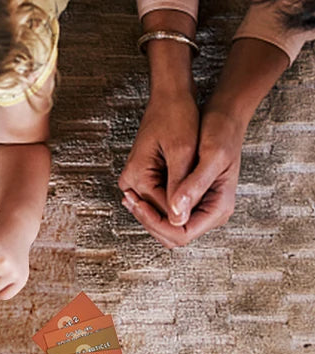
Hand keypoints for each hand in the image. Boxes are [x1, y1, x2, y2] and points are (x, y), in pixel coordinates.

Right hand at [118, 87, 199, 237]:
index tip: (210, 211)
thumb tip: (179, 220)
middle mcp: (130, 183)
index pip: (163, 217)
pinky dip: (180, 199)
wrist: (170, 96)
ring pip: (161, 211)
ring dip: (183, 209)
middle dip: (184, 217)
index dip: (188, 219)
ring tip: (205, 196)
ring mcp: (135, 181)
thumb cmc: (176, 116)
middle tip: (210, 205)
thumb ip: (181, 187)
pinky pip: (161, 199)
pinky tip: (196, 190)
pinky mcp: (144, 177)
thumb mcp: (183, 152)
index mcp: (137, 178)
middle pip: (158, 218)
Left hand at [122, 106, 244, 246]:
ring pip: (167, 225)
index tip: (138, 203)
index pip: (182, 233)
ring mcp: (200, 206)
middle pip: (173, 235)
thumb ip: (193, 186)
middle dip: (149, 220)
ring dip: (147, 213)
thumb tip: (175, 214)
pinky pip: (166, 211)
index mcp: (219, 207)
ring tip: (129, 195)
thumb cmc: (221, 132)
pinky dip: (150, 205)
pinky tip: (137, 192)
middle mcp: (210, 212)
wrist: (224, 118)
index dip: (156, 222)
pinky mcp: (190, 197)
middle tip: (129, 199)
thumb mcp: (210, 156)